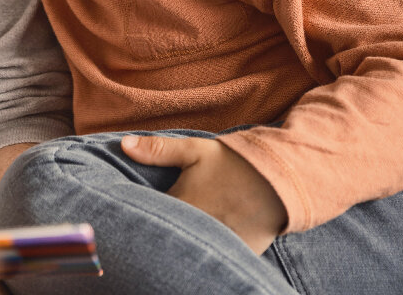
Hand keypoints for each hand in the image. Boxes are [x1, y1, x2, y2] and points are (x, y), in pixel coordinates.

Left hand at [121, 135, 286, 253]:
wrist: (279, 181)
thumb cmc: (233, 163)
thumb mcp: (194, 151)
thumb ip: (158, 150)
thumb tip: (123, 145)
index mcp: (180, 204)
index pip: (149, 215)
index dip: (140, 212)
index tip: (133, 209)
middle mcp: (195, 229)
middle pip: (166, 234)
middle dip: (158, 228)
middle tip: (154, 223)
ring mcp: (215, 245)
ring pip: (187, 248)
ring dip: (179, 242)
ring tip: (175, 234)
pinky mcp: (235, 255)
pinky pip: (211, 258)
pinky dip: (202, 253)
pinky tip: (197, 246)